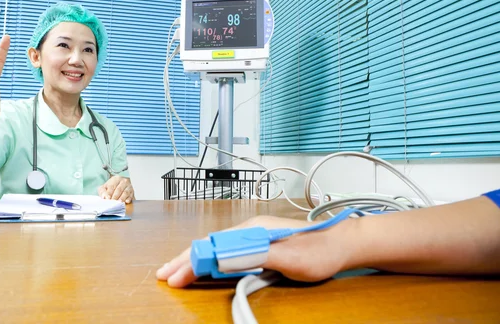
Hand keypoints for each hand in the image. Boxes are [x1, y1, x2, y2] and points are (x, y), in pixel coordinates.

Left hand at [98, 176, 134, 203]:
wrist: (121, 185)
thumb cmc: (112, 187)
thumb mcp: (105, 187)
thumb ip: (102, 192)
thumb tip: (104, 197)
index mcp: (116, 179)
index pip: (112, 186)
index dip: (109, 193)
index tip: (107, 198)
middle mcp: (123, 181)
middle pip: (119, 189)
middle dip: (115, 196)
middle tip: (112, 202)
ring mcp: (129, 186)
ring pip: (125, 192)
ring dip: (122, 198)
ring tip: (119, 202)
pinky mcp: (132, 192)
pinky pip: (131, 195)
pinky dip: (129, 198)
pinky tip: (126, 201)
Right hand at [156, 215, 352, 287]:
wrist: (342, 242)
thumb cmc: (318, 250)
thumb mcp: (287, 258)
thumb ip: (254, 256)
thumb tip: (223, 258)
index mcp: (251, 230)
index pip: (212, 247)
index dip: (191, 263)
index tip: (174, 277)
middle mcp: (249, 229)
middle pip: (210, 245)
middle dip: (185, 259)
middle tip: (164, 274)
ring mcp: (254, 236)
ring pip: (217, 248)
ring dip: (196, 259)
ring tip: (178, 269)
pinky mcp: (261, 243)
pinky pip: (228, 251)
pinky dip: (212, 260)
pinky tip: (207, 266)